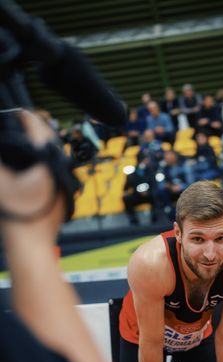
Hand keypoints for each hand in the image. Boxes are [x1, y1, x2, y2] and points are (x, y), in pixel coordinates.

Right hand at [0, 111, 64, 243]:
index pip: (37, 127)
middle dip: (33, 130)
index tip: (16, 112)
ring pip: (53, 156)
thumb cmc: (17, 216)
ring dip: (39, 147)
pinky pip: (55, 171)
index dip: (24, 116)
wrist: (32, 247)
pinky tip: (31, 166)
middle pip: (47, 140)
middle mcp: (61, 170)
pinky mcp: (64, 195)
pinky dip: (43, 163)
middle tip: (19, 124)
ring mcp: (65, 183)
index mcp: (47, 162)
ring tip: (23, 142)